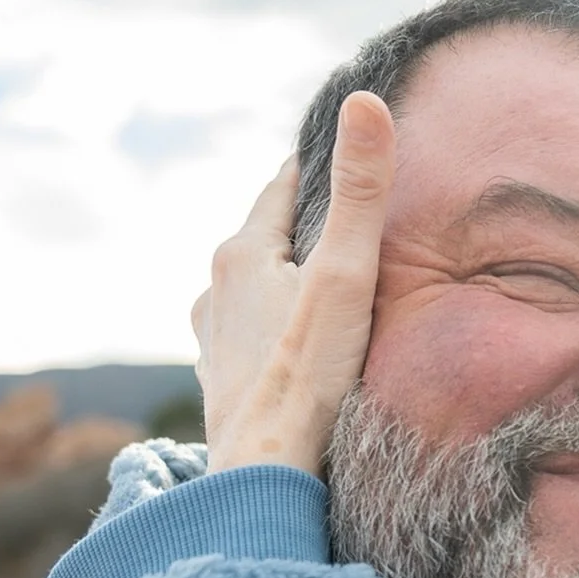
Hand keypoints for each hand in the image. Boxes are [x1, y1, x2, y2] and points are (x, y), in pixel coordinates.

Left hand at [193, 91, 395, 476]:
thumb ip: (360, 193)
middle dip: (309, 234)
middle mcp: (214, 290)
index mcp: (242, 253)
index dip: (322, 171)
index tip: (353, 161)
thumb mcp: (346, 275)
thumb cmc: (308, 379)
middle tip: (357, 232)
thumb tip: (365, 101)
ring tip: (332, 294)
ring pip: (256, 293)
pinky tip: (298, 352)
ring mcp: (213, 341)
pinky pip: (251, 340)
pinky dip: (276, 334)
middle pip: (269, 240)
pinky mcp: (221, 385)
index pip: (284, 187)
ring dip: (289, 287)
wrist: (264, 477)